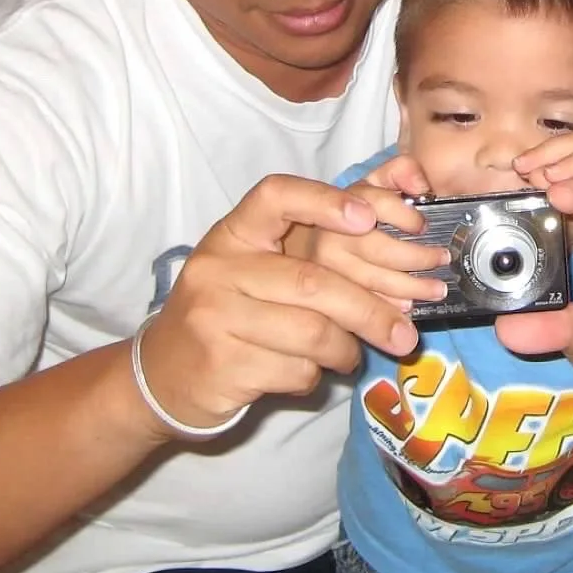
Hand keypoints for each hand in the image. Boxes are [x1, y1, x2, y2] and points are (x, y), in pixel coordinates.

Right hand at [136, 175, 424, 430]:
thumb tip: (397, 213)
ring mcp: (215, 319)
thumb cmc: (230, 309)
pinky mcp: (223, 367)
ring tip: (348, 355)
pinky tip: (304, 371)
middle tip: (407, 334)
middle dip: (370, 310)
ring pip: (311, 333)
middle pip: (312, 282)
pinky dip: (315, 376)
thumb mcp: (255, 268)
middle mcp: (218, 269)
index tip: (367, 217)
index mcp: (231, 235)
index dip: (324, 201)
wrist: (165, 373)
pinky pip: (296, 371)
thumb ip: (312, 247)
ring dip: (346, 350)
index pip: (274, 196)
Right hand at [284, 155, 449, 313]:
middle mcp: (326, 237)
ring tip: (436, 289)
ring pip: (371, 281)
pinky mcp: (322, 300)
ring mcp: (322, 271)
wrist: (299, 252)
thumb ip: (399, 172)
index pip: (372, 202)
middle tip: (442, 259)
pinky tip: (407, 307)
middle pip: (376, 248)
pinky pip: (360, 307)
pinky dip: (388, 308)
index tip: (421, 225)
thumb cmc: (351, 217)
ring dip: (410, 287)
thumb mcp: (373, 187)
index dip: (400, 213)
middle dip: (416, 256)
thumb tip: (420, 183)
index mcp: (341, 205)